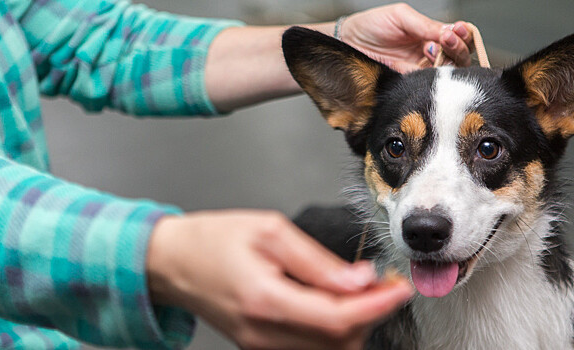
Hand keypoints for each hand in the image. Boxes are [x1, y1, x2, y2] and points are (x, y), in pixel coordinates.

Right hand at [147, 210, 412, 349]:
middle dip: (371, 314)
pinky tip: (337, 305)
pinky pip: (310, 349)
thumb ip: (318, 262)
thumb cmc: (214, 240)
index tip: (400, 288)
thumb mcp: (270, 232)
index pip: (339, 318)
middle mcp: (264, 333)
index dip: (378, 306)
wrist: (173, 263)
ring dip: (355, 324)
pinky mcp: (260, 347)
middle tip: (383, 283)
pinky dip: (333, 331)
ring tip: (362, 291)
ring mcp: (260, 345)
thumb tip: (359, 279)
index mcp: (266, 300)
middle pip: (339, 341)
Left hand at [339, 3, 474, 71]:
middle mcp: (428, 54)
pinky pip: (427, 84)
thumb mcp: (401, 17)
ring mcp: (419, 70)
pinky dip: (433, 78)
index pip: (456, 38)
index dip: (462, 35)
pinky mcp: (408, 83)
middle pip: (457, 57)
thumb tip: (450, 31)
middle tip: (448, 41)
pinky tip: (429, 68)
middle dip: (458, 49)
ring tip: (436, 51)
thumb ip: (425, 25)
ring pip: (447, 72)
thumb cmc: (370, 26)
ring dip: (448, 63)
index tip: (457, 31)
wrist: (347, 42)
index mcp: (430, 35)